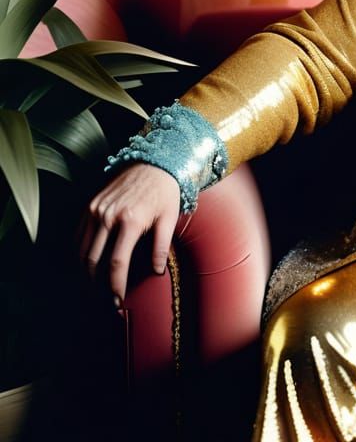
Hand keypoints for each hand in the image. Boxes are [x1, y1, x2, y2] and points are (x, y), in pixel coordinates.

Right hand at [80, 163, 180, 306]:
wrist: (154, 162)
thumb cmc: (165, 192)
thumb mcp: (170, 218)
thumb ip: (161, 246)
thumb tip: (157, 272)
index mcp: (130, 221)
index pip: (117, 262)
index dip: (115, 284)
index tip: (117, 300)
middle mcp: (108, 216)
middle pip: (92, 260)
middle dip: (95, 284)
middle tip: (104, 300)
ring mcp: (95, 210)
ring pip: (81, 250)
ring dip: (84, 271)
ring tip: (94, 286)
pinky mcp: (89, 205)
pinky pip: (78, 235)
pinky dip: (79, 253)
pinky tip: (88, 265)